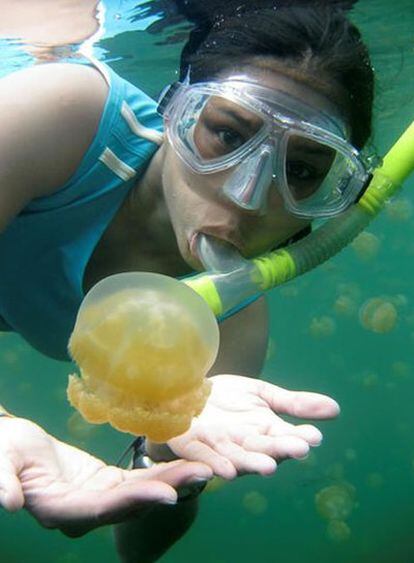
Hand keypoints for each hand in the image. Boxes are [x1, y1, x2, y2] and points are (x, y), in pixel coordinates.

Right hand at [0, 417, 211, 536]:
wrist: (12, 447)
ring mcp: (97, 499)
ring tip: (206, 468)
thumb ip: (3, 481)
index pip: (103, 509)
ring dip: (173, 481)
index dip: (136, 500)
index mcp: (59, 509)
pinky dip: (161, 473)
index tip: (169, 494)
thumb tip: (10, 503)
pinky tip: (185, 464)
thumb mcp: (0, 460)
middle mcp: (83, 512)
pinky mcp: (105, 485)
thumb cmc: (4, 450)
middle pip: (131, 503)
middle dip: (168, 489)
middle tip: (204, 474)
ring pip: (140, 493)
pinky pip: (137, 480)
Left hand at [161, 374, 339, 478]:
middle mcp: (245, 444)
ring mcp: (220, 448)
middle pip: (265, 450)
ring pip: (239, 459)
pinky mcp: (195, 447)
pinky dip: (215, 465)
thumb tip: (336, 408)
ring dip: (253, 464)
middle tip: (299, 449)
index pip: (286, 437)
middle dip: (281, 450)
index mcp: (264, 432)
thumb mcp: (263, 394)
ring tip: (269, 466)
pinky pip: (205, 459)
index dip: (299, 438)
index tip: (314, 437)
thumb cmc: (226, 397)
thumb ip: (294, 403)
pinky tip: (226, 470)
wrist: (186, 391)